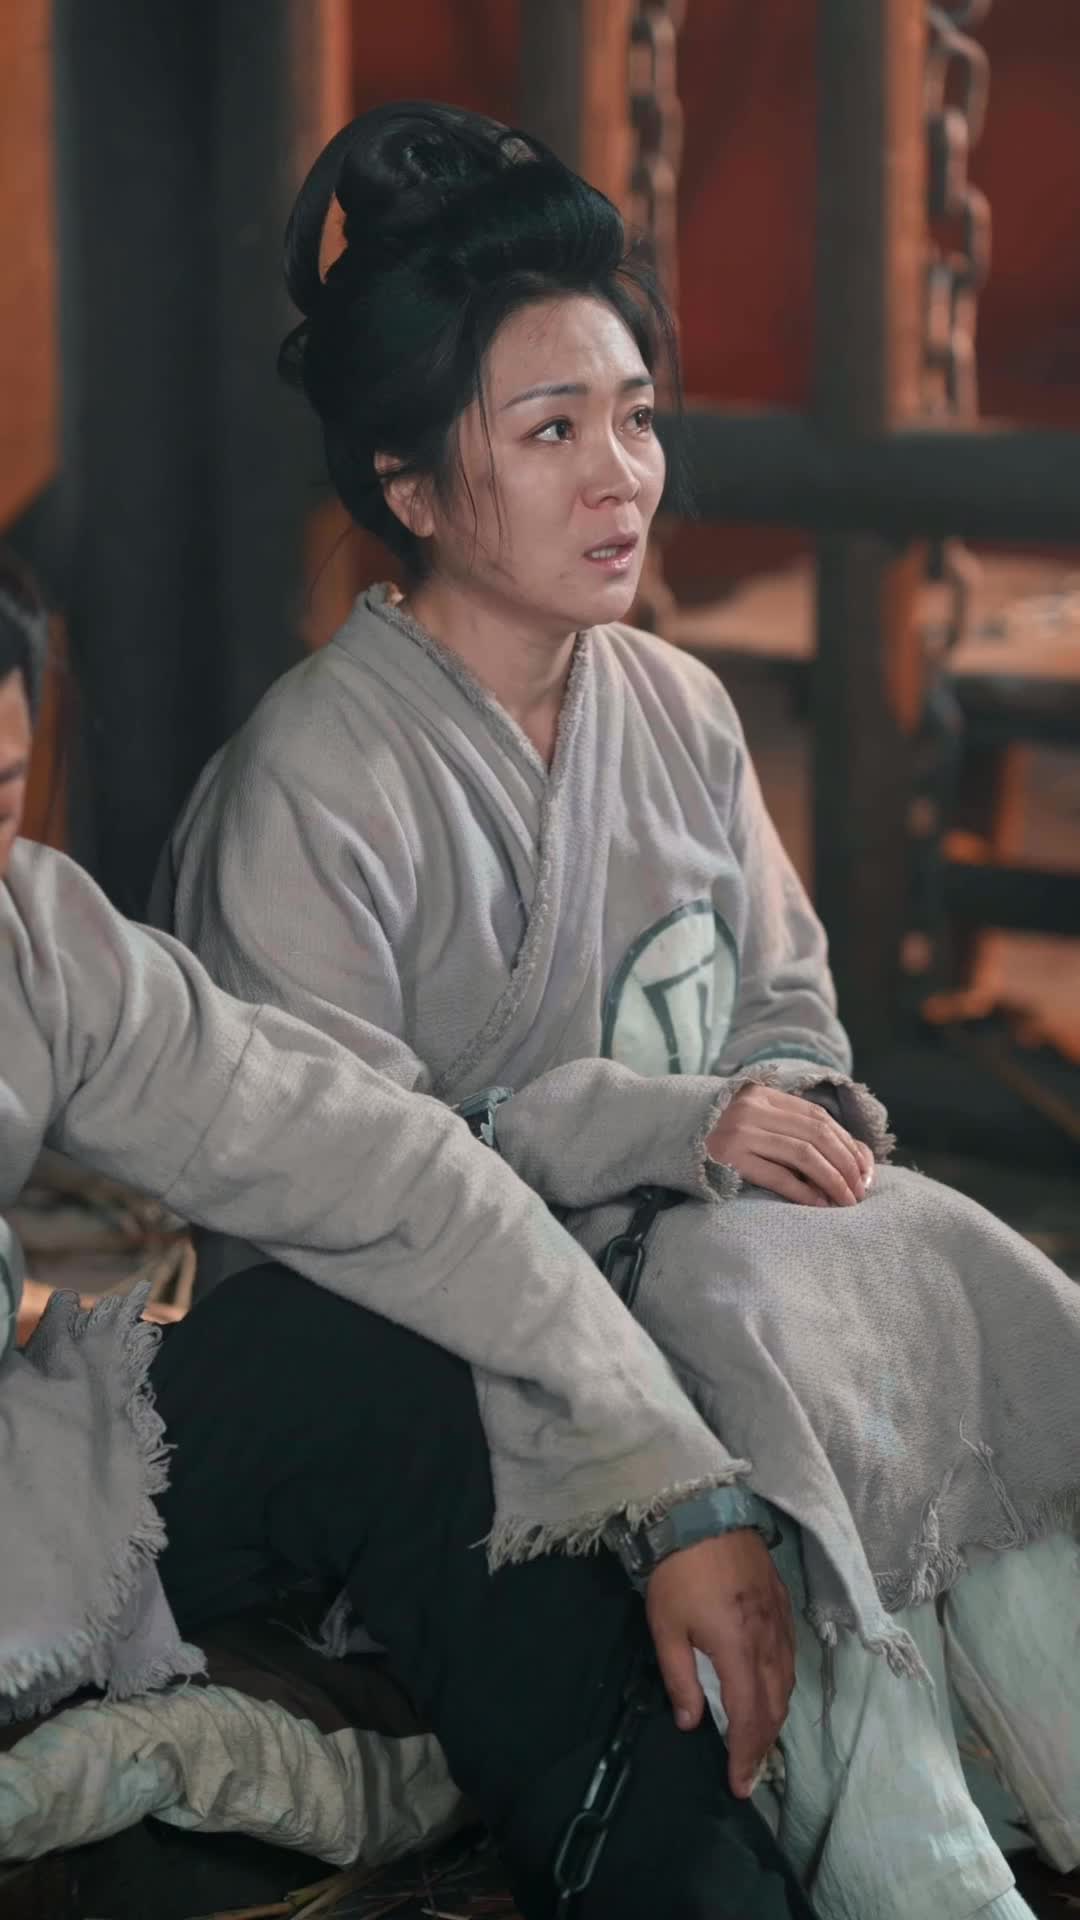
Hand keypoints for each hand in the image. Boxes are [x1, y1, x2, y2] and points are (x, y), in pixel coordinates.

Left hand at [645, 1530, 795, 1797]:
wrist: (702, 1510)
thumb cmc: (677, 1570)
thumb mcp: (665, 1627)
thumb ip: (680, 1678)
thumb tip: (691, 1723)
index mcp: (738, 1648)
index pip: (749, 1717)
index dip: (746, 1755)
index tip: (740, 1785)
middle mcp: (767, 1639)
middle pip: (774, 1705)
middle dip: (763, 1744)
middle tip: (750, 1772)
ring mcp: (780, 1619)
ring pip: (787, 1681)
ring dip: (775, 1716)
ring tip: (759, 1739)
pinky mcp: (782, 1601)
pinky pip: (789, 1655)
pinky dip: (783, 1683)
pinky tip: (772, 1688)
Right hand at [706, 1084, 874, 1207]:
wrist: (657, 1130)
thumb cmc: (709, 1132)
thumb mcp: (747, 1116)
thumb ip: (783, 1125)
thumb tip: (838, 1154)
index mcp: (762, 1096)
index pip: (818, 1118)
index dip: (847, 1143)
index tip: (865, 1169)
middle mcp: (754, 1110)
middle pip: (816, 1135)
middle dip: (846, 1164)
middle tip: (861, 1189)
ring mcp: (740, 1132)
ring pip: (803, 1154)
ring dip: (832, 1179)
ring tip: (846, 1200)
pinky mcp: (728, 1157)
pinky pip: (777, 1174)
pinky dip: (803, 1190)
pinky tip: (818, 1204)